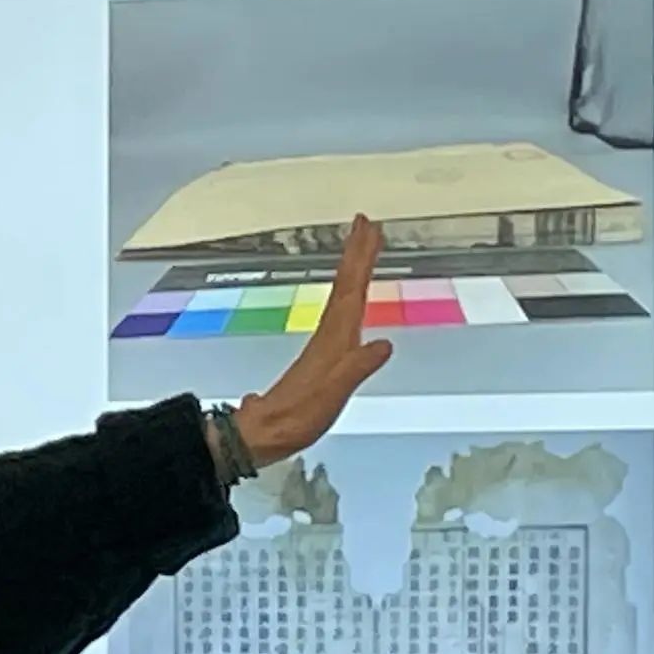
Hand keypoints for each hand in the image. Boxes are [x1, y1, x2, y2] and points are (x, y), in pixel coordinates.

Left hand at [236, 216, 394, 464]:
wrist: (268, 431)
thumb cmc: (300, 413)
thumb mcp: (334, 392)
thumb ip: (358, 367)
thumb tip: (385, 343)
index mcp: (335, 336)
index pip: (352, 289)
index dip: (361, 258)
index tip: (369, 228)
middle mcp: (330, 333)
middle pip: (346, 284)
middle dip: (357, 253)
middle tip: (366, 222)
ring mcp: (326, 343)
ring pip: (343, 294)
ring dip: (353, 268)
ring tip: (362, 246)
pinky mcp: (324, 355)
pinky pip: (342, 313)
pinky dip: (350, 296)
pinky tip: (354, 299)